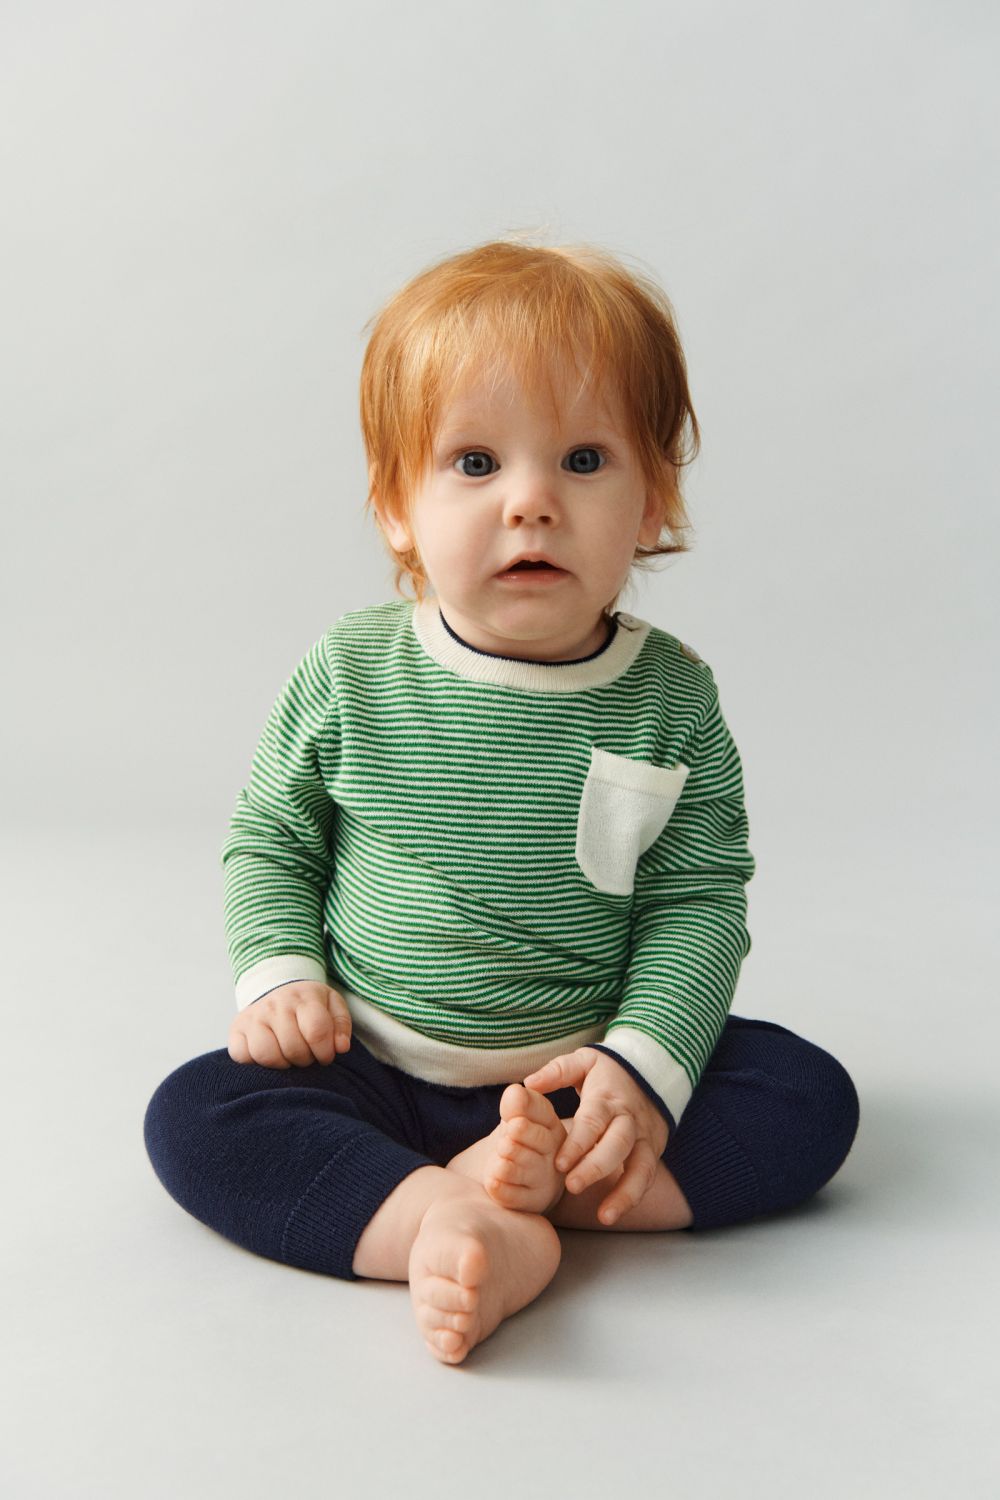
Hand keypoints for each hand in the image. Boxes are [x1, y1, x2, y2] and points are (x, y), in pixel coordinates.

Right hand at [228, 981, 352, 1068]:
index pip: (316, 1031)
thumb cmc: (309, 1005)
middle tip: (307, 1055)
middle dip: (305, 1060)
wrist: (277, 988)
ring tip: (289, 1057)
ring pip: (266, 1055)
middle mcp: (276, 1004)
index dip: (325, 1052)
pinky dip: (255, 1063)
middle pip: (293, 1048)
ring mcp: (253, 1016)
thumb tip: (341, 1048)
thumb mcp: (332, 1006)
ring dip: (282, 1064)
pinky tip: (270, 1054)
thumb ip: (341, 1025)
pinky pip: (242, 1056)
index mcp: (304, 997)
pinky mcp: (236, 1028)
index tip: (325, 1056)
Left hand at [522, 1049, 668, 1224]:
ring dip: (623, 1193)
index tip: (559, 1164)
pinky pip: (646, 1178)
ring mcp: (644, 1137)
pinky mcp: (652, 1151)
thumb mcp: (583, 1061)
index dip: (578, 1143)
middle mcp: (629, 1119)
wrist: (652, 1072)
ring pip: (640, 1167)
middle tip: (572, 1187)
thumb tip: (528, 1084)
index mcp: (608, 1097)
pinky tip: (611, 1214)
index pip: (594, 1121)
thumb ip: (556, 1072)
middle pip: (617, 1145)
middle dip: (596, 1168)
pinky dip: (632, 1198)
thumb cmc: (607, 1072)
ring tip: (603, 1216)